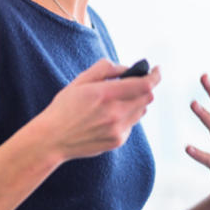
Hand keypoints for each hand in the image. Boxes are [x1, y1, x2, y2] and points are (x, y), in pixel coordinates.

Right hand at [35, 58, 160, 161]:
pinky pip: (132, 124)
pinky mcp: (118, 141)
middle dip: (144, 87)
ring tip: (117, 100)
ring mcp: (118, 129)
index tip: (157, 69)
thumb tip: (126, 68)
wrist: (52, 139)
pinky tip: (109, 116)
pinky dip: (127, 116)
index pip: (145, 84)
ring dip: (136, 102)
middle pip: (147, 97)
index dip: (155, 75)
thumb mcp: (80, 81)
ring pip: (141, 111)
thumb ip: (105, 69)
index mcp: (106, 94)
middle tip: (134, 83)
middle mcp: (115, 113)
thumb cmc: (64, 108)